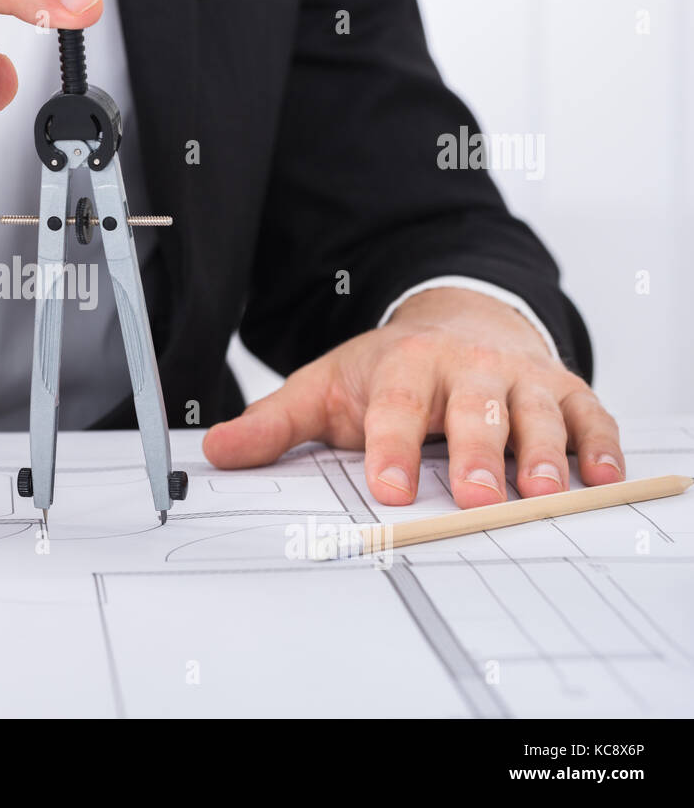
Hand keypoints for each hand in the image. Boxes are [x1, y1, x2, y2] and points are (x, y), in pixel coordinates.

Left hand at [202, 288, 624, 507]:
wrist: (458, 322)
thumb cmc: (390, 371)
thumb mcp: (326, 388)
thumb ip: (274, 424)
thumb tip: (215, 451)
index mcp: (404, 368)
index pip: (395, 407)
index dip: (391, 446)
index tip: (386, 487)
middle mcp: (466, 369)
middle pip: (474, 409)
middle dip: (476, 450)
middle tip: (476, 494)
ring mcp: (518, 378)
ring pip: (536, 412)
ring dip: (541, 452)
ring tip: (541, 491)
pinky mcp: (562, 391)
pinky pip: (587, 417)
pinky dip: (598, 445)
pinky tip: (601, 477)